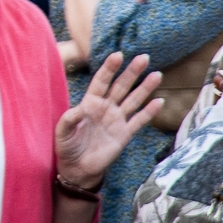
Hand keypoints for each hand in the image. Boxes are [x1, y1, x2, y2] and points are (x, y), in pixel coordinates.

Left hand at [53, 50, 158, 188]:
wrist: (78, 168)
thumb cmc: (67, 147)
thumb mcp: (62, 133)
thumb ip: (69, 120)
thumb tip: (78, 110)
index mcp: (89, 103)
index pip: (101, 81)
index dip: (109, 69)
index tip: (118, 55)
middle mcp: (105, 108)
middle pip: (120, 86)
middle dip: (132, 72)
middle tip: (144, 57)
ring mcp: (116, 120)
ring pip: (133, 100)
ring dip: (145, 88)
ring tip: (157, 75)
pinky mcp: (125, 134)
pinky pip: (139, 120)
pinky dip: (149, 112)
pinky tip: (159, 101)